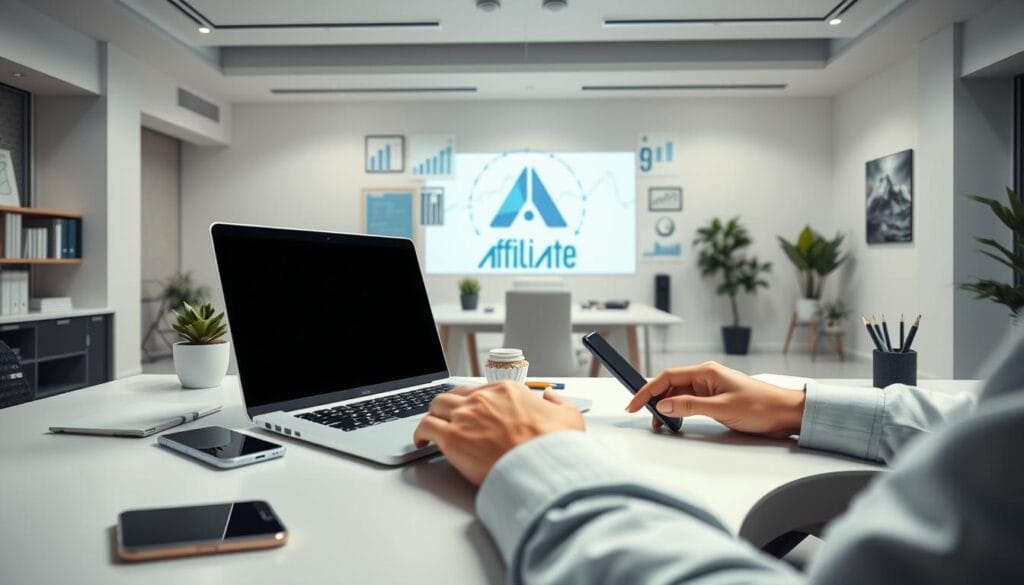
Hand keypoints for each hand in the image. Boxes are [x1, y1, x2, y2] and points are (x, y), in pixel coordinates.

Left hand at [413, 382, 584, 484]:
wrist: (542, 468)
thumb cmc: (554, 447)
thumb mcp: (569, 416)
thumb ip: (558, 402)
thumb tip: (551, 396)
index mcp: (507, 390)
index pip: (480, 390)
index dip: (474, 401)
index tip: (474, 411)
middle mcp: (483, 399)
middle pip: (454, 394)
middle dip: (449, 406)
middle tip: (448, 418)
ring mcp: (465, 416)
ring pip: (436, 406)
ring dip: (433, 416)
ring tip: (430, 428)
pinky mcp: (453, 438)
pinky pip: (425, 427)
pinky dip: (419, 433)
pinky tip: (420, 442)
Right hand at [627, 361, 804, 438]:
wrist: (787, 414)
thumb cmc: (762, 406)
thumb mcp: (722, 408)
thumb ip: (690, 406)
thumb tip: (663, 404)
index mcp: (706, 372)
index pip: (667, 377)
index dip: (647, 390)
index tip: (634, 403)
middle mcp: (707, 377)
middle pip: (670, 386)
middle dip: (654, 399)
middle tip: (641, 415)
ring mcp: (711, 389)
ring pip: (679, 396)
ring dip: (667, 408)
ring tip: (659, 423)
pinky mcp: (717, 401)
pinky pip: (690, 404)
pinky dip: (679, 412)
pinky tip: (675, 421)